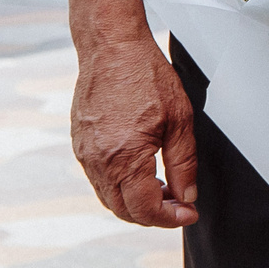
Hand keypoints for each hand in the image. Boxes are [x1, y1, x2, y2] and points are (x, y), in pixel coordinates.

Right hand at [72, 34, 197, 227]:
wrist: (112, 48)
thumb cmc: (145, 75)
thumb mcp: (180, 120)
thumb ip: (184, 163)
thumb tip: (187, 195)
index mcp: (124, 157)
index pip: (144, 208)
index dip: (169, 219)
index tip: (189, 214)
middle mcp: (98, 161)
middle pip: (123, 210)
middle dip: (153, 215)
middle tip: (180, 206)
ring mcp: (84, 154)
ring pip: (109, 197)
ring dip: (136, 203)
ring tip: (165, 190)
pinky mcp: (80, 145)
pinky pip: (98, 179)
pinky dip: (120, 187)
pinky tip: (142, 174)